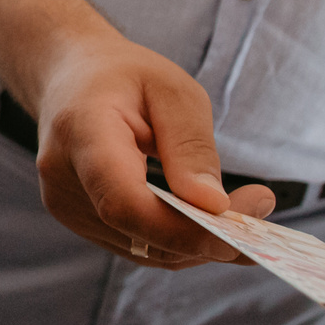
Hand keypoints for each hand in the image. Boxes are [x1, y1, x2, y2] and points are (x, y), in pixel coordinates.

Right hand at [31, 30, 276, 266]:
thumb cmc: (123, 75)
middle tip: (262, 204)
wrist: (67, 75)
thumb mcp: (171, 90)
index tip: (242, 219)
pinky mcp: (78, 219)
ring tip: (245, 209)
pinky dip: (179, 238)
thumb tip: (214, 206)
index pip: (124, 202)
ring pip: (145, 249)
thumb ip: (191, 147)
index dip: (183, 227)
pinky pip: (138, 244)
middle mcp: (61, 178)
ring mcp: (65, 204)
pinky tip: (208, 216)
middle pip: (140, 233)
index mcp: (81, 133)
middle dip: (208, 235)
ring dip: (199, 241)